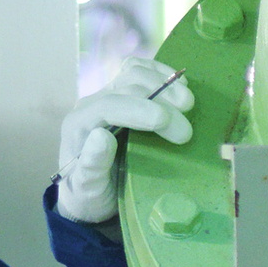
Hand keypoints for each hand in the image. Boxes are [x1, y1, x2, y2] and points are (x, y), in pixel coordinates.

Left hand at [53, 58, 194, 223]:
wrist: (90, 195)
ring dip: (165, 84)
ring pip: (134, 73)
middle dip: (160, 102)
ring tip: (189, 104)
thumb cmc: (89, 195)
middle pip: (127, 86)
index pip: (108, 106)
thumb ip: (91, 166)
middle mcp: (90, 105)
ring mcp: (108, 96)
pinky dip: (162, 74)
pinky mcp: (124, 96)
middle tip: (186, 131)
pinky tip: (182, 85)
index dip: (139, 109)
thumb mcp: (88, 189)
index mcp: (78, 125)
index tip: (166, 120)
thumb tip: (102, 136)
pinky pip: (140, 71)